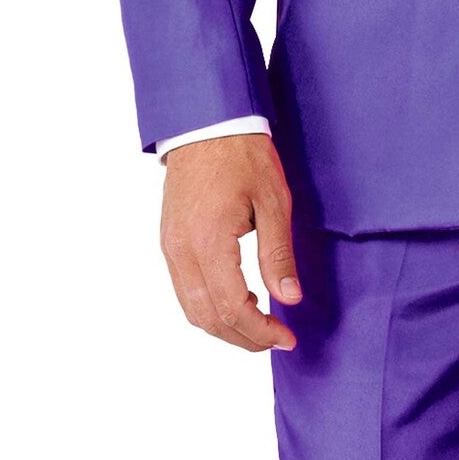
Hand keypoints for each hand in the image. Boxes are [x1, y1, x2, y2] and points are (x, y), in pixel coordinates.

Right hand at [160, 132, 300, 351]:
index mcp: (208, 242)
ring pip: (192, 310)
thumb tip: (289, 299)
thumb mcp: (273, 201)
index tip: (287, 338)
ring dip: (224, 327)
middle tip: (276, 338)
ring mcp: (170, 247)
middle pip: (208, 318)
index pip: (231, 308)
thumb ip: (278, 254)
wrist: (206, 121)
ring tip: (259, 327)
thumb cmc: (243, 153)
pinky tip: (235, 303)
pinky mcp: (169, 241)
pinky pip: (184, 290)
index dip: (260, 332)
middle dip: (243, 337)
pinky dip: (208, 308)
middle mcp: (181, 251)